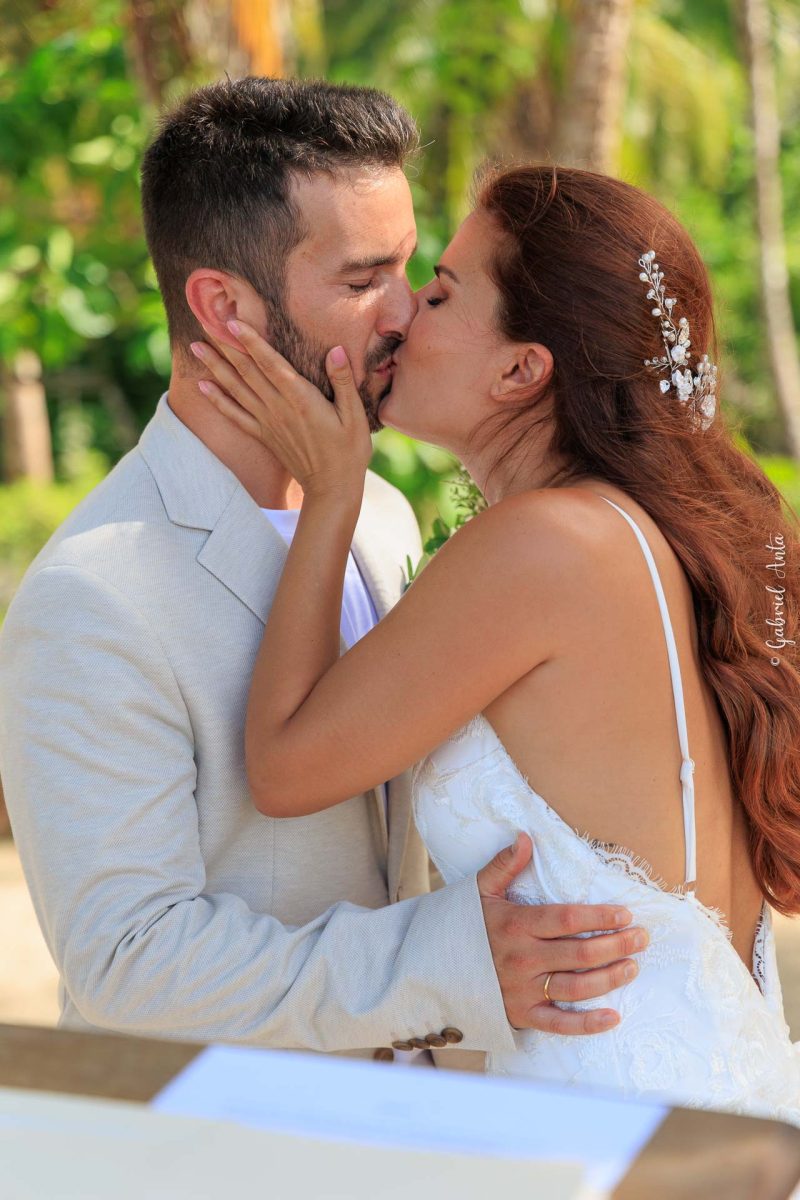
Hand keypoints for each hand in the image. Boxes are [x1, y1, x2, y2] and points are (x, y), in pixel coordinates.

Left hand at [190, 321, 372, 500]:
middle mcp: (279, 408)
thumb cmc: (349, 451)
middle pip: (248, 371)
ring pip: (237, 389)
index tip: (233, 322)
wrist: (332, 488)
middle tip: (205, 323)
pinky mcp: (264, 435)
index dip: (251, 342)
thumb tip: (336, 350)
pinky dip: (217, 400)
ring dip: (216, 367)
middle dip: (226, 346)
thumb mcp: (356, 416)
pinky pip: (235, 416)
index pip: (271, 364)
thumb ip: (343, 381)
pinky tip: (202, 386)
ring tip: (195, 348)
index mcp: (301, 399)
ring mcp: (268, 422)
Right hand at [477, 834, 646, 1034]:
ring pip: (576, 987)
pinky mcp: (522, 1015)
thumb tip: (525, 837)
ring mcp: (523, 990)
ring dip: (610, 977)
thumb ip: (504, 865)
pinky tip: (613, 1017)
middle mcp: (523, 959)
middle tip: (641, 937)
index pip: (567, 920)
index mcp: (516, 925)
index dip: (600, 918)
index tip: (625, 913)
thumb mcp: (479, 891)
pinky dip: (587, 1024)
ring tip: (633, 966)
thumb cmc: (464, 926)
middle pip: (580, 954)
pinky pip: (559, 1024)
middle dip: (616, 945)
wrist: (432, 969)